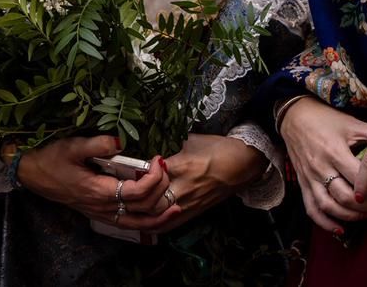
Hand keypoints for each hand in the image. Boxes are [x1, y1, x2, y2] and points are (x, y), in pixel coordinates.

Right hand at [13, 135, 172, 225]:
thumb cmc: (52, 158)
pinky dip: (145, 222)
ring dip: (158, 218)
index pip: (136, 191)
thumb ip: (97, 144)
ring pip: (136, 223)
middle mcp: (102, 207)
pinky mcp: (99, 212)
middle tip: (168, 170)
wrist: (32, 173)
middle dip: (161, 191)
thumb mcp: (72, 146)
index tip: (159, 159)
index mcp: (98, 191)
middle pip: (141, 209)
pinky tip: (155, 215)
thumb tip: (120, 140)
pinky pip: (127, 223)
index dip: (153, 178)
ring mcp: (100, 213)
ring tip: (176, 208)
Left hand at [119, 133, 263, 232]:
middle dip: (135, 197)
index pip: (152, 173)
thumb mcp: (193, 139)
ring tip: (125, 209)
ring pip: (157, 216)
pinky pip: (170, 224)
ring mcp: (189, 203)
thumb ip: (172, 147)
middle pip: (151, 201)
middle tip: (123, 192)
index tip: (129, 167)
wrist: (243, 165)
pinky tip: (142, 223)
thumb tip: (154, 151)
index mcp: (183, 165)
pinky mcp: (194, 212)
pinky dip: (154, 225)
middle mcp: (184, 188)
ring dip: (139, 214)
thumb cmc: (218, 148)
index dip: (138, 173)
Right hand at [281, 97, 366, 233]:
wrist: (295, 117)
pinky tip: (341, 229)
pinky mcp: (303, 184)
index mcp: (335, 151)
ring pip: (330, 207)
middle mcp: (321, 167)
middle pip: (346, 197)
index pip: (360, 178)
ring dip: (352, 216)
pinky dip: (326, 223)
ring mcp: (310, 178)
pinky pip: (312, 209)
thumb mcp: (351, 123)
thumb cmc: (326, 118)